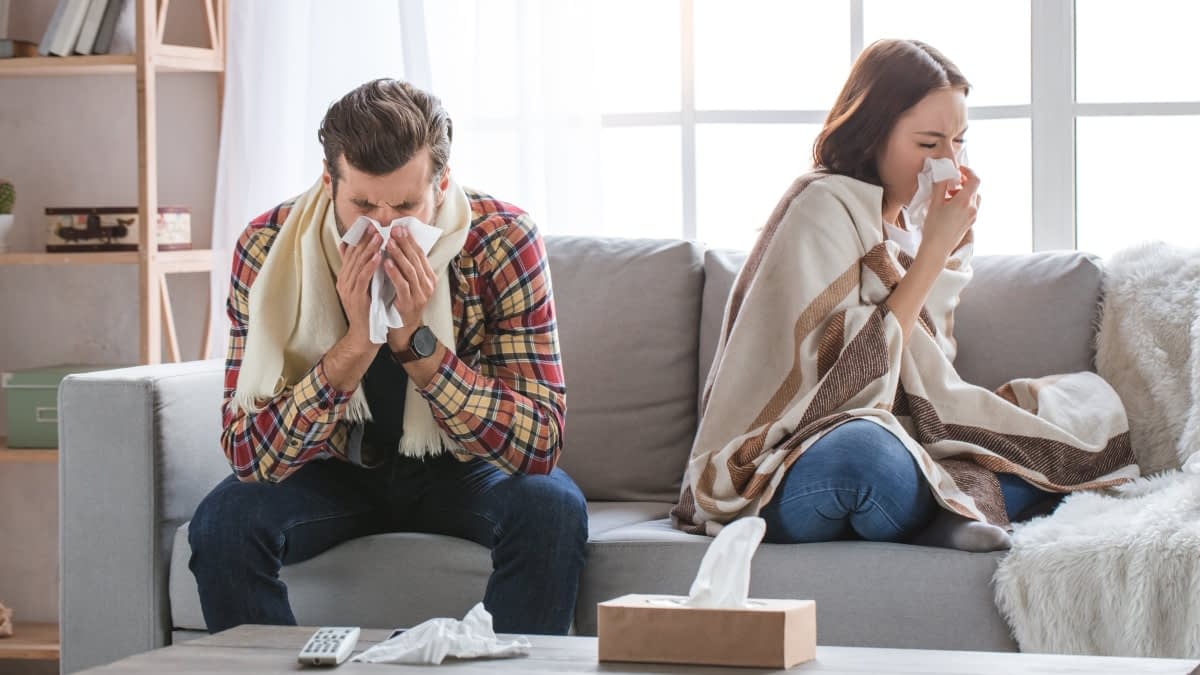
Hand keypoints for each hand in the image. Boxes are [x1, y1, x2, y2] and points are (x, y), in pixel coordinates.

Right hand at [335, 230, 381, 350]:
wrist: (364, 336)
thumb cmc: (367, 311)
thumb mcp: (363, 287)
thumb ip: (361, 271)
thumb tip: (362, 255)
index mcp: (345, 277)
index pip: (352, 253)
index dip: (361, 239)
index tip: (372, 226)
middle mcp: (344, 281)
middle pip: (354, 255)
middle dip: (366, 240)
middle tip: (377, 227)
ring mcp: (348, 289)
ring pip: (358, 264)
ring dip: (369, 249)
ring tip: (380, 237)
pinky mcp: (355, 297)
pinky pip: (363, 278)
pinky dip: (370, 266)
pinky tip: (379, 257)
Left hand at [383, 225, 437, 331]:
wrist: (402, 329)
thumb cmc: (401, 302)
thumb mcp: (407, 282)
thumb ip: (405, 266)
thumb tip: (395, 243)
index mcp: (429, 277)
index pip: (420, 254)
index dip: (410, 240)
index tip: (399, 227)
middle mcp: (428, 285)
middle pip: (416, 259)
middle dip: (404, 243)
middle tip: (393, 230)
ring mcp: (420, 295)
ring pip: (410, 270)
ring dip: (399, 255)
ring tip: (388, 243)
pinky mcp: (410, 303)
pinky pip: (402, 285)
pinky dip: (394, 273)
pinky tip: (385, 263)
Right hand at [920, 165, 979, 258]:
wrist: (937, 249)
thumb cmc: (934, 228)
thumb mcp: (934, 204)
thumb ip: (940, 186)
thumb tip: (944, 174)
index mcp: (965, 201)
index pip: (975, 179)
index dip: (968, 171)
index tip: (958, 170)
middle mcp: (973, 208)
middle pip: (974, 189)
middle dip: (963, 183)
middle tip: (950, 184)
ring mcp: (973, 217)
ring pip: (973, 198)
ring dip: (964, 193)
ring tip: (948, 197)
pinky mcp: (970, 223)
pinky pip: (971, 208)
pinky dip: (963, 203)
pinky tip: (949, 208)